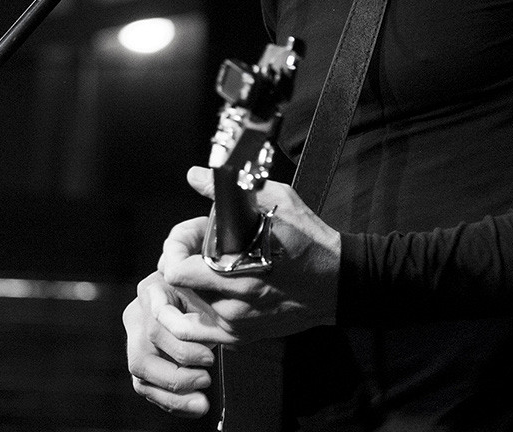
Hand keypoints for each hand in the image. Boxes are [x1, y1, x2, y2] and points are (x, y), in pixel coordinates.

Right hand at [122, 261, 216, 417]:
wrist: (199, 296)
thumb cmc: (205, 292)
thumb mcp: (207, 294)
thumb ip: (203, 315)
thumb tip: (208, 340)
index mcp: (151, 291)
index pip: (158, 321)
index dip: (182, 345)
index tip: (209, 357)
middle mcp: (136, 316)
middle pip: (143, 354)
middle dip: (177, 374)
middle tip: (206, 379)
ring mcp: (134, 340)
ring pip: (141, 375)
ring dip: (173, 394)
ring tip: (202, 402)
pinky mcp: (140, 361)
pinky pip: (147, 387)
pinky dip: (172, 401)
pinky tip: (195, 406)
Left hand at [161, 166, 340, 344]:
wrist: (338, 281)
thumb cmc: (310, 241)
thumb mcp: (274, 201)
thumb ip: (226, 190)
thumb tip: (196, 175)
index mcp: (235, 273)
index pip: (174, 269)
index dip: (175, 245)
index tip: (191, 233)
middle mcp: (232, 305)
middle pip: (178, 284)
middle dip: (182, 259)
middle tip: (200, 244)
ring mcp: (236, 325)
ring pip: (190, 302)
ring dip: (193, 281)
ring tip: (211, 264)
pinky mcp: (243, 337)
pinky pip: (204, 329)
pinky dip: (201, 307)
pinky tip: (214, 287)